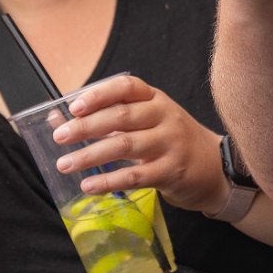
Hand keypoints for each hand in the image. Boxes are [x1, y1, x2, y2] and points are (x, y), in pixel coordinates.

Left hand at [51, 73, 225, 212]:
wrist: (216, 167)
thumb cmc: (172, 141)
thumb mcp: (148, 121)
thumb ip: (108, 119)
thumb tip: (57, 119)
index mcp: (156, 99)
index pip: (127, 87)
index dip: (99, 94)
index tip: (74, 106)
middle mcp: (165, 116)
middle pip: (122, 116)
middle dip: (86, 127)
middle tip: (60, 137)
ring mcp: (170, 143)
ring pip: (125, 145)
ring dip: (90, 155)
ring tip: (65, 164)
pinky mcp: (172, 171)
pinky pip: (136, 176)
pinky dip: (109, 181)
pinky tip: (89, 185)